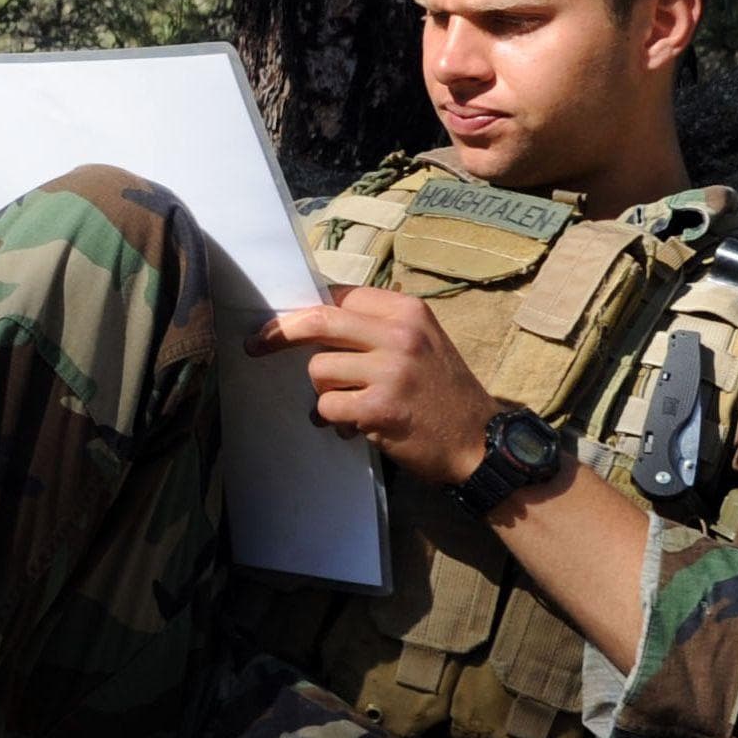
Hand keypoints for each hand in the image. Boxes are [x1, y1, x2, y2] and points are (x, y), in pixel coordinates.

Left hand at [246, 285, 502, 488]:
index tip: (280, 321)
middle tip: (256, 344)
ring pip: (319, 369)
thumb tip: (313, 319)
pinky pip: (328, 407)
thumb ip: (376, 327)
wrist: (481, 442)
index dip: (303, 308)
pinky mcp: (382, 408)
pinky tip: (353, 427)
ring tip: (346, 406)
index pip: (340, 295)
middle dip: (280, 333)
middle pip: (319, 320)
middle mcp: (400, 334)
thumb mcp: (422, 342)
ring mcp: (392, 371)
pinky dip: (332, 420)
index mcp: (407, 311)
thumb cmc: (443, 392)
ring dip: (323, 391)